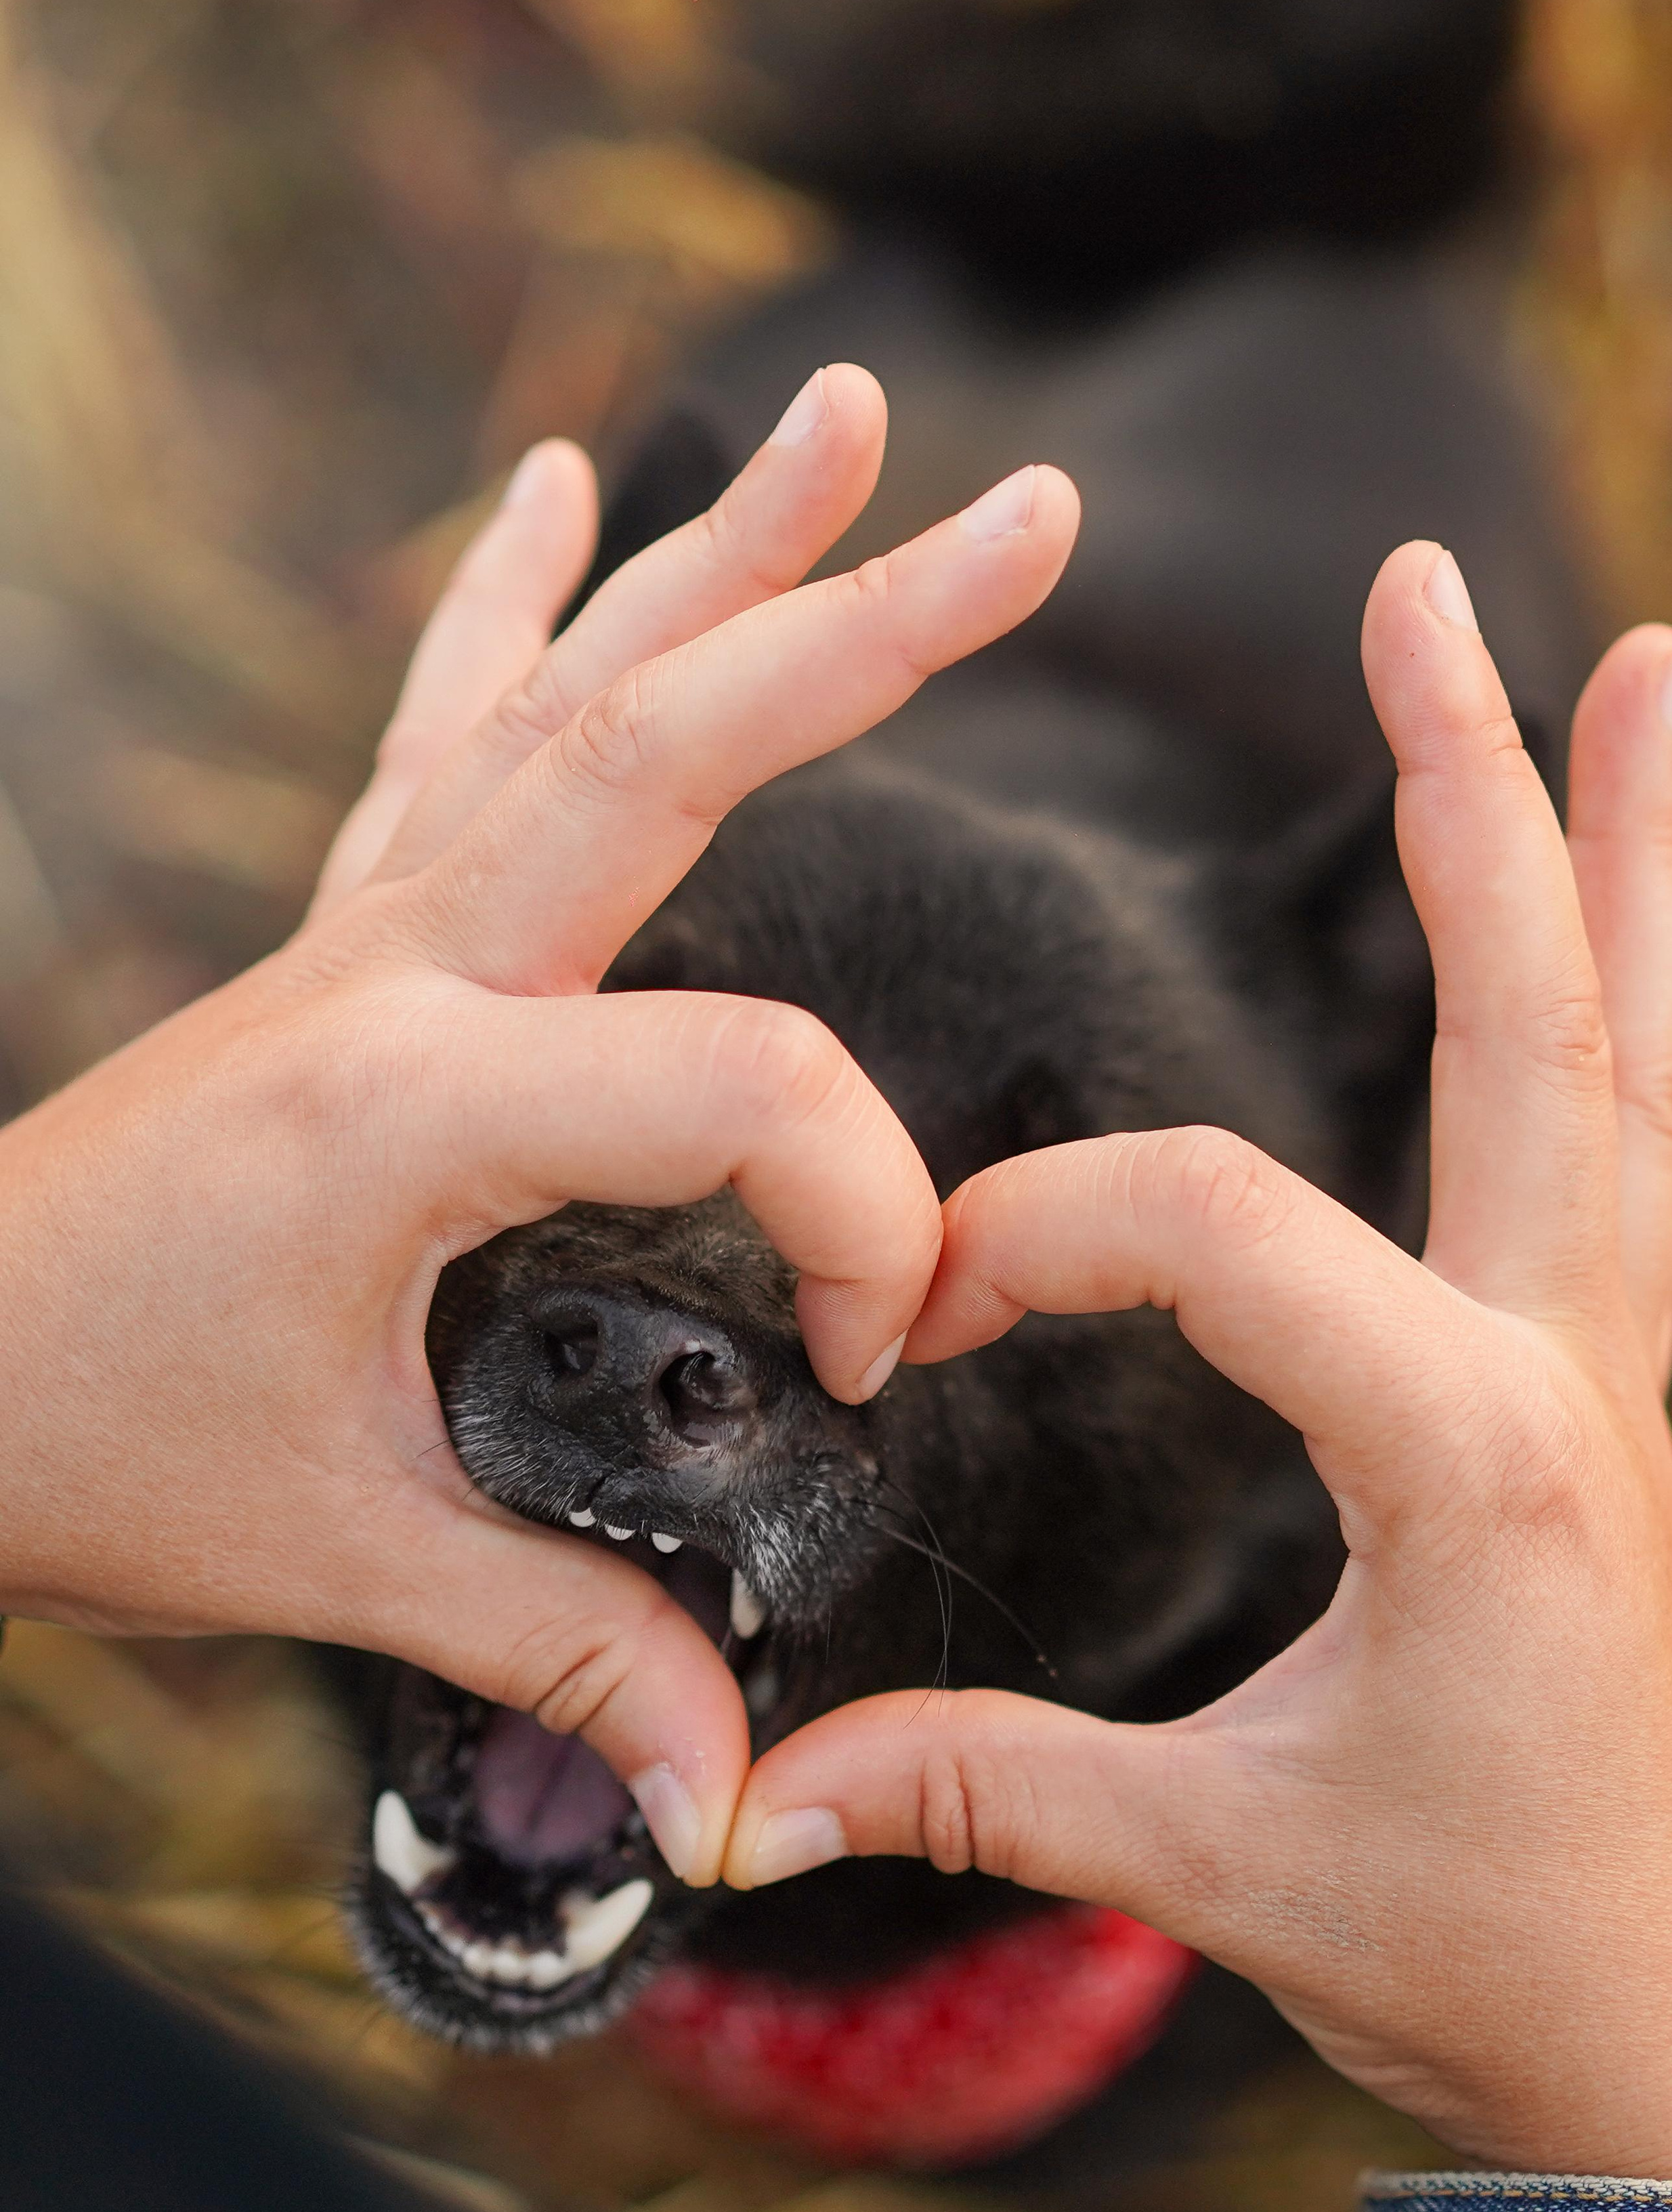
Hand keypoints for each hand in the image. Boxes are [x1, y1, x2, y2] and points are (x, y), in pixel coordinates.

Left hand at [0, 365, 1077, 1885]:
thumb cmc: (84, 1449)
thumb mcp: (331, 1558)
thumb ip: (563, 1647)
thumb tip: (731, 1799)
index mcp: (420, 1098)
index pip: (748, 1085)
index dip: (862, 1220)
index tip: (868, 1358)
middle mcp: (402, 966)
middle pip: (673, 742)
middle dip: (872, 625)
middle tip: (1037, 523)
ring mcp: (366, 928)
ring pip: (573, 691)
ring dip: (717, 550)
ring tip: (842, 412)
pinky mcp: (342, 940)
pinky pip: (444, 731)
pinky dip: (511, 605)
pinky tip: (555, 488)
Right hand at [723, 539, 1671, 2176]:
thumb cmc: (1484, 1949)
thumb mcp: (1219, 1859)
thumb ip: (985, 1792)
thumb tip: (754, 1794)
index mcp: (1466, 1445)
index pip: (1220, 1233)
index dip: (1043, 1240)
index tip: (918, 1320)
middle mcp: (1569, 1364)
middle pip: (1536, 1016)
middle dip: (1475, 791)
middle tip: (1433, 595)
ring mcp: (1617, 1364)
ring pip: (1650, 1052)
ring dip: (1634, 854)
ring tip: (1646, 663)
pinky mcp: (1613, 1391)